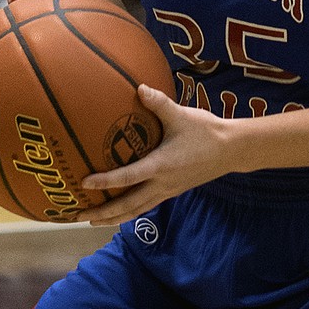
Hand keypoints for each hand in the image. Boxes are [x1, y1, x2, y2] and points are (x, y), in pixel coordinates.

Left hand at [79, 84, 231, 225]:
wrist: (230, 150)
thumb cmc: (205, 131)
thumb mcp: (182, 115)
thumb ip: (159, 103)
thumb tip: (139, 88)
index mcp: (161, 165)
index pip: (129, 177)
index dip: (106, 181)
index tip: (85, 183)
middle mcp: (162, 183)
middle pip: (127, 205)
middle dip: (102, 212)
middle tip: (78, 215)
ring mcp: (167, 190)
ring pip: (136, 210)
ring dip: (113, 218)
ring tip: (92, 221)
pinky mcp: (172, 191)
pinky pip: (145, 206)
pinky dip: (129, 212)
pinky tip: (119, 212)